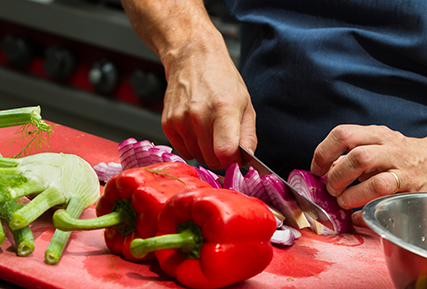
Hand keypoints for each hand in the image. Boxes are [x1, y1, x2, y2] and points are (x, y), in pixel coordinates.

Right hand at [122, 0, 256, 169]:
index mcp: (224, 109)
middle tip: (224, 142)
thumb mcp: (245, 103)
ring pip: (197, 157)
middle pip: (211, 160)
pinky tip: (196, 129)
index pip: (225, 153)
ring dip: (205, 152)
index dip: (233, 161)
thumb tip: (246, 159)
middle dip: (221, 158)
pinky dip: (191, 146)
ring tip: (209, 130)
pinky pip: (183, 150)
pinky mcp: (167, 123)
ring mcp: (180, 120)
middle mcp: (199, 115)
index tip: (235, 157)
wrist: (192, 57)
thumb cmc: (221, 79)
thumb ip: (248, 135)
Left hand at [310, 124, 426, 225]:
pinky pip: (384, 198)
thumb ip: (349, 157)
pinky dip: (365, 208)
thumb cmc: (397, 157)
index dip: (324, 153)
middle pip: (357, 156)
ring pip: (374, 179)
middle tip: (331, 189)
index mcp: (375, 134)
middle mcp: (389, 147)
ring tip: (343, 200)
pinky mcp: (410, 188)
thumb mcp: (374, 148)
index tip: (317, 170)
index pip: (342, 134)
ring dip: (351, 193)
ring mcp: (402, 168)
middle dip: (337, 176)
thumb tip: (325, 170)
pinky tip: (358, 214)